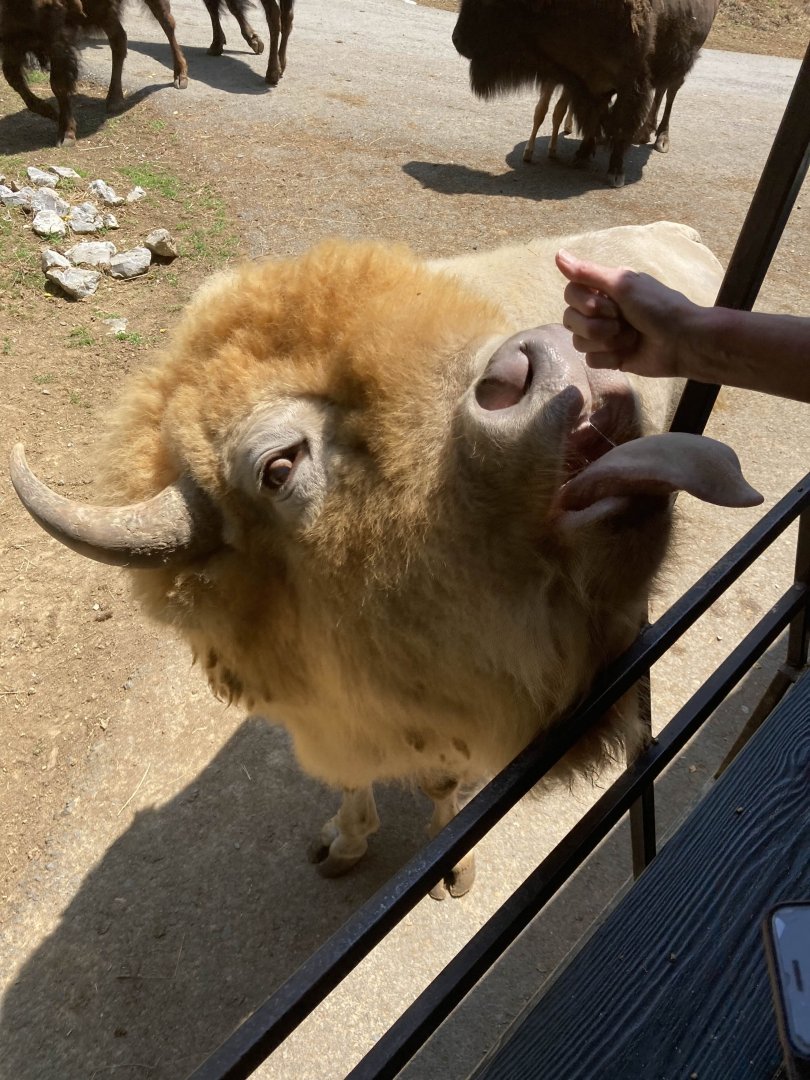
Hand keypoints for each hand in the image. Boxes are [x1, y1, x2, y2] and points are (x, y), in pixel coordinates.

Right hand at [556, 248, 696, 378]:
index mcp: (603, 289)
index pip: (570, 293)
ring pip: (578, 342)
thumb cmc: (658, 307)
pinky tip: (628, 353)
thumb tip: (557, 254)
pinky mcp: (608, 358)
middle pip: (570, 319)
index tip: (611, 304)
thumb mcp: (623, 284)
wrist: (682, 342)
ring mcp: (603, 336)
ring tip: (629, 338)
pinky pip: (591, 360)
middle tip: (621, 322)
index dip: (586, 303)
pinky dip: (610, 358)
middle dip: (596, 325)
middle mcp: (600, 310)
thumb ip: (588, 272)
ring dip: (606, 341)